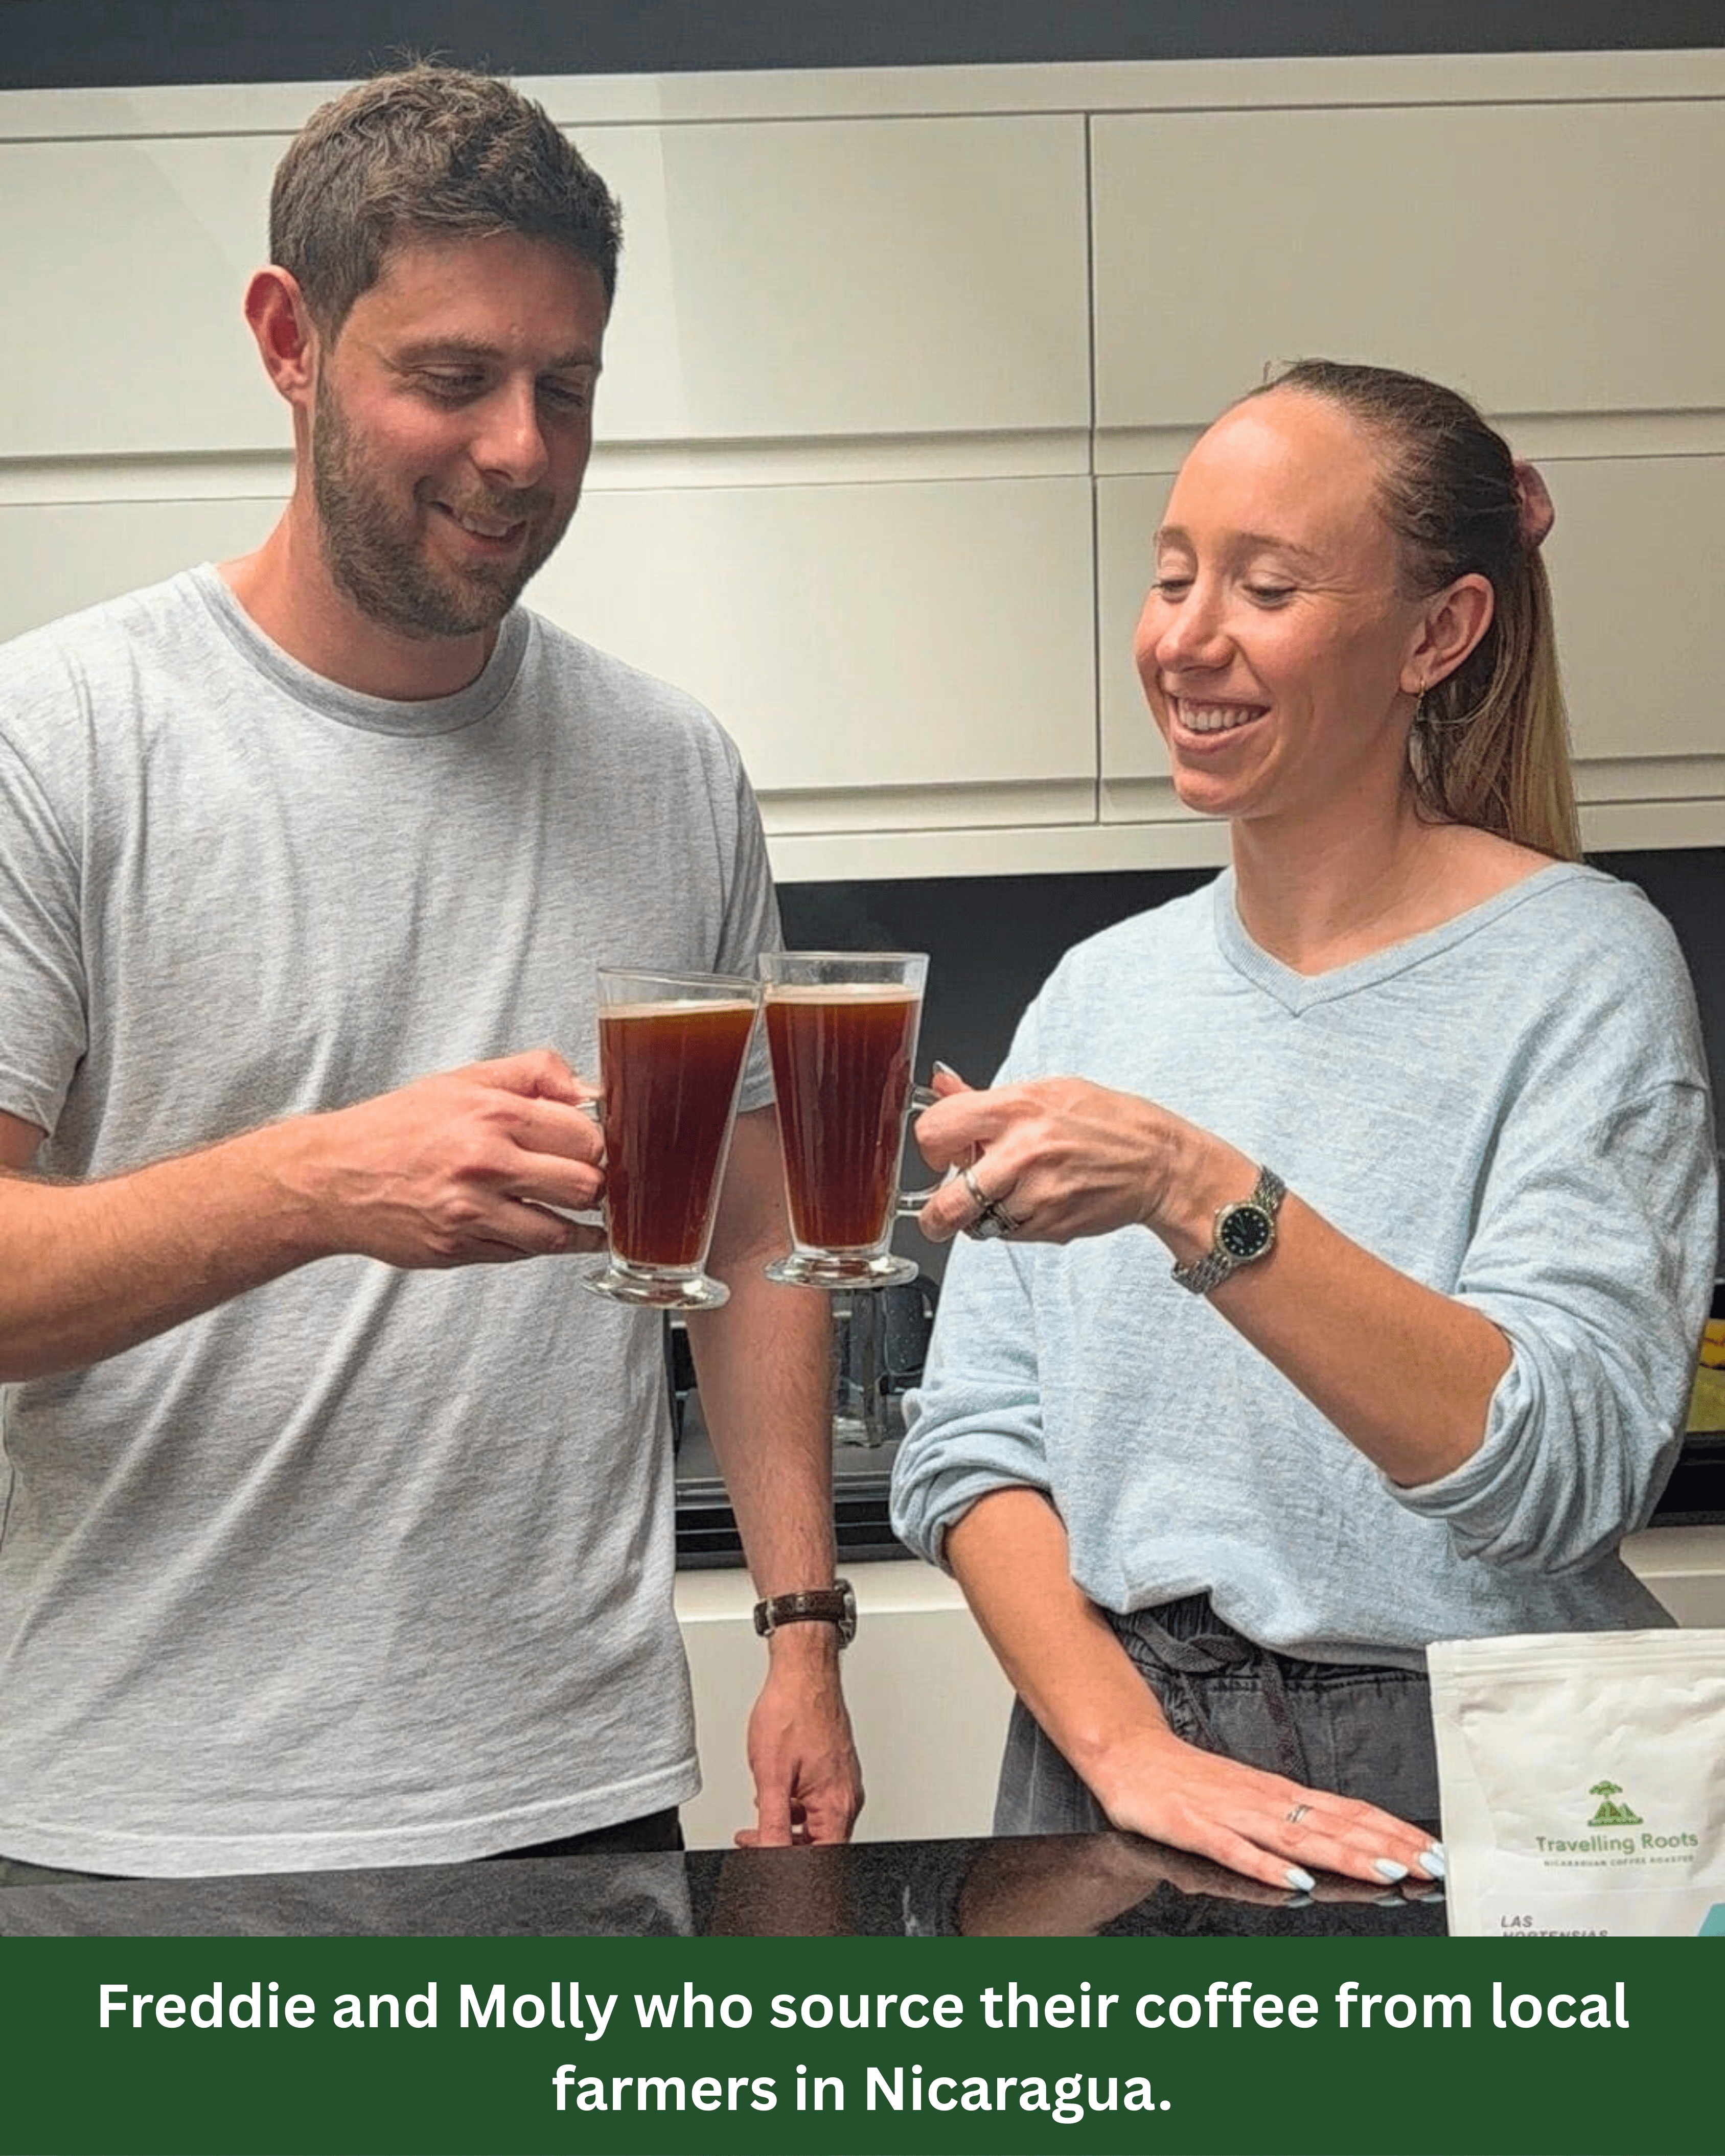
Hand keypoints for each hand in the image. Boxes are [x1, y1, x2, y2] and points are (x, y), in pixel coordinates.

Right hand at [289, 1049, 607, 1267]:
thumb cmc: (399, 1126)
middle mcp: (485, 1163)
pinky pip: (522, 1254)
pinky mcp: (457, 1249)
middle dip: (598, 1189)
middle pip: (586, 1187)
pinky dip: (537, 1244)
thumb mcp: (466, 1080)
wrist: (331, 1176)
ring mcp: (471, 1211)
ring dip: (581, 1230)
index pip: (587, 1136)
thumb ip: (534, 1074)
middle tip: (594, 1185)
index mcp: (494, 1114)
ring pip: (560, 1233)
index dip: (602, 1146)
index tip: (600, 1151)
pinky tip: (537, 1229)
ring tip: (584, 1220)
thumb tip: (590, 1089)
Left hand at [735, 1632, 862, 1848]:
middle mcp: (846, 1796)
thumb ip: (771, 1826)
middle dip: (782, 1849)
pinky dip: (792, 1807)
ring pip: (816, 1824)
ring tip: (756, 1823)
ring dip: (785, 1829)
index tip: (765, 1866)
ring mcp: (842, 1782)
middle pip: (819, 1845)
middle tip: (752, 1843)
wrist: (803, 1671)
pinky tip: (773, 1798)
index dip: (792, 1871)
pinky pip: (816, 1803)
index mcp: (837, 1804)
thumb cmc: (792, 1711)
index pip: (821, 1860)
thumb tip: (769, 1858)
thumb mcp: (771, 1777)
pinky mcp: (834, 1770)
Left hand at [914, 1069, 1186, 1247]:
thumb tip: (940, 1086)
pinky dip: (1012, 1223)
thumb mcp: (1046, 1091)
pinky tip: (1037, 1200)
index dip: (929, 1146)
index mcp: (1015, 1109)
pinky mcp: (1050, 1226)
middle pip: (945, 1203)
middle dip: (935, 1213)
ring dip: (981, 1216)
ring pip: (976, 1224)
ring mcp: (1036, 1195)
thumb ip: (984, 1096)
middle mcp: (1022, 1153)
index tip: (940, 1151)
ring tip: (1009, 1192)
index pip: (935, 1132)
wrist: (1158, 1162)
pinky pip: (1008, 1234)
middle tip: (940, 1210)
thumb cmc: (1106, 1121)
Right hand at [1089, 1725, 1443, 1893]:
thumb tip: (1343, 1840)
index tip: (1433, 1849)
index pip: (1349, 1812)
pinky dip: (1267, 1867)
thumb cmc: (1191, 1781)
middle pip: (1335, 1825)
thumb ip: (1291, 1819)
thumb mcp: (1250, 1797)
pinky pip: (1235, 1851)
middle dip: (1387, 1846)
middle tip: (1431, 1865)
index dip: (1393, 1830)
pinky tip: (1293, 1880)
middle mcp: (1264, 1800)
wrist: (1129, 1754)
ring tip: (1384, 1870)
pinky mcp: (1195, 1827)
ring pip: (1297, 1836)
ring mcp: (1231, 1814)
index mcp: (1280, 1794)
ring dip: (1344, 1855)